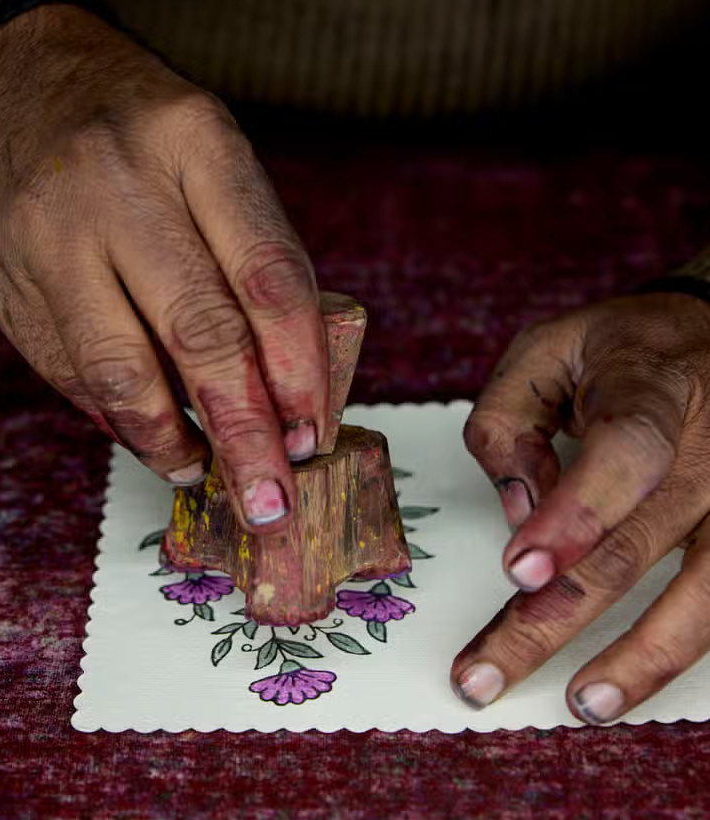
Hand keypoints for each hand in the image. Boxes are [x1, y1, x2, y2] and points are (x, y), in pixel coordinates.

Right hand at [0, 6, 327, 531]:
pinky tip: (152, 441)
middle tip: (270, 493)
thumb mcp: (206, 153)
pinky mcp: (4, 279)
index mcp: (195, 143)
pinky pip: (71, 373)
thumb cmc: (127, 123)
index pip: (268, 276)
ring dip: (173, 442)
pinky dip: (119, 421)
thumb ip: (245, 254)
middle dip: (245, 432)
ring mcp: (51, 235)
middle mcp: (120, 186)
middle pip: (201, 335)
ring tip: (206, 473)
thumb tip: (285, 377)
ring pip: (124, 372)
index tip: (313, 430)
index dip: (299, 369)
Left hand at [454, 290, 709, 722]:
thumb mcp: (545, 349)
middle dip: (552, 619)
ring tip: (581, 705)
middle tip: (482, 676)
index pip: (625, 455)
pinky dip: (680, 645)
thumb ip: (509, 419)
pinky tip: (637, 681)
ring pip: (702, 595)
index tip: (521, 570)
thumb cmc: (621, 349)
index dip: (577, 514)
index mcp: (653, 392)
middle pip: (633, 550)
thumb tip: (518, 512)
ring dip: (638, 659)